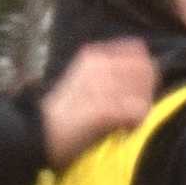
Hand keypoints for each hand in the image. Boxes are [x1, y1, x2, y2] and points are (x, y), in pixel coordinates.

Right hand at [34, 33, 159, 164]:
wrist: (38, 134)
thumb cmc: (64, 113)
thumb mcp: (85, 82)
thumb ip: (111, 74)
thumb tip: (146, 75)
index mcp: (93, 55)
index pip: (137, 50)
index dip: (145, 70)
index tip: (137, 89)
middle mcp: (99, 65)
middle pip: (146, 70)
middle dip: (147, 91)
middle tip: (134, 111)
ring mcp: (101, 85)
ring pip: (144, 92)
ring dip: (142, 109)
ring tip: (127, 123)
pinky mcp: (103, 108)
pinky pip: (137, 111)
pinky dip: (135, 123)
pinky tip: (124, 131)